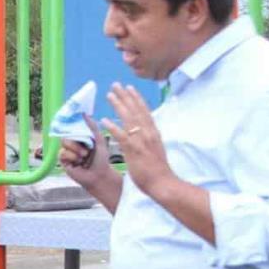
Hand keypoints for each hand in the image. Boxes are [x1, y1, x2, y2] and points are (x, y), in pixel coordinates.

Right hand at [58, 115, 112, 188]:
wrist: (99, 176)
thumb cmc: (101, 160)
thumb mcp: (99, 141)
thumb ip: (92, 127)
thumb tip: (85, 114)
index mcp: (82, 138)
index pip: (73, 127)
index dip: (72, 125)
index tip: (72, 120)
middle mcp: (73, 144)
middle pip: (67, 133)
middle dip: (77, 141)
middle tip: (87, 149)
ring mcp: (68, 152)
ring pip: (64, 142)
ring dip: (76, 149)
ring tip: (84, 157)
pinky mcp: (63, 161)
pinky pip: (62, 153)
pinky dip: (72, 157)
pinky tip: (78, 163)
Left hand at [102, 83, 173, 197]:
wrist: (163, 183)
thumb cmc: (158, 170)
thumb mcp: (154, 149)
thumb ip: (148, 139)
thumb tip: (141, 133)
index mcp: (153, 132)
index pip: (144, 111)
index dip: (136, 98)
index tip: (129, 87)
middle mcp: (148, 133)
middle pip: (136, 110)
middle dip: (125, 96)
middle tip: (116, 84)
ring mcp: (141, 141)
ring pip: (129, 119)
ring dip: (119, 105)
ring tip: (109, 95)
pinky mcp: (134, 150)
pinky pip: (122, 136)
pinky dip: (113, 127)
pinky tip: (104, 120)